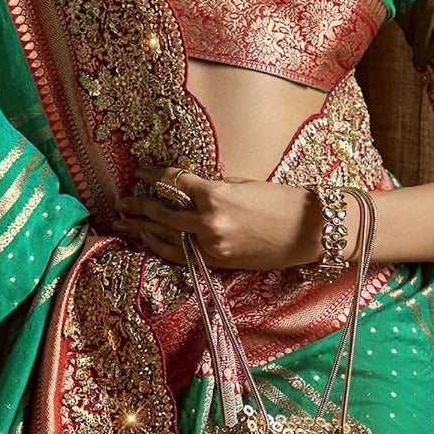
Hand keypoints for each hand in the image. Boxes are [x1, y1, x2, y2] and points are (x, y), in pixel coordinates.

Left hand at [114, 169, 343, 269]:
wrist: (310, 232)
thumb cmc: (282, 201)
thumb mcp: (244, 184)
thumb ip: (213, 187)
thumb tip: (190, 189)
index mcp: (215, 195)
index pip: (174, 182)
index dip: (155, 175)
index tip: (142, 171)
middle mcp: (208, 222)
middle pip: (162, 212)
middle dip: (139, 205)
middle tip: (122, 201)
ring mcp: (211, 246)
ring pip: (165, 237)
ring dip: (142, 228)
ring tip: (123, 222)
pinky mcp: (217, 262)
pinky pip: (180, 255)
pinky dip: (161, 246)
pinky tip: (147, 240)